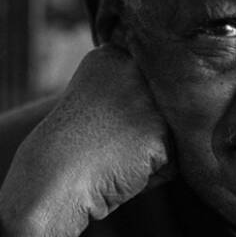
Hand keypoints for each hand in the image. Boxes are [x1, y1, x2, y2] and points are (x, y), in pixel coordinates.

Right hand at [0, 45, 174, 236]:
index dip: (131, 123)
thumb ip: (131, 98)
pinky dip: (156, 177)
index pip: (152, 92)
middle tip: (111, 148)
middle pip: (167, 113)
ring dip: (154, 158)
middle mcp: (132, 67)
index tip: (104, 132)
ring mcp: (147, 97)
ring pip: (175, 137)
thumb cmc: (72, 156)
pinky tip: (127, 172)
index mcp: (111, 56)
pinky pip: (176, 163)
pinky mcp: (160, 129)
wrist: (54, 180)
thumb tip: (181, 111)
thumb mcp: (97, 108)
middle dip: (148, 137)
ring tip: (119, 160)